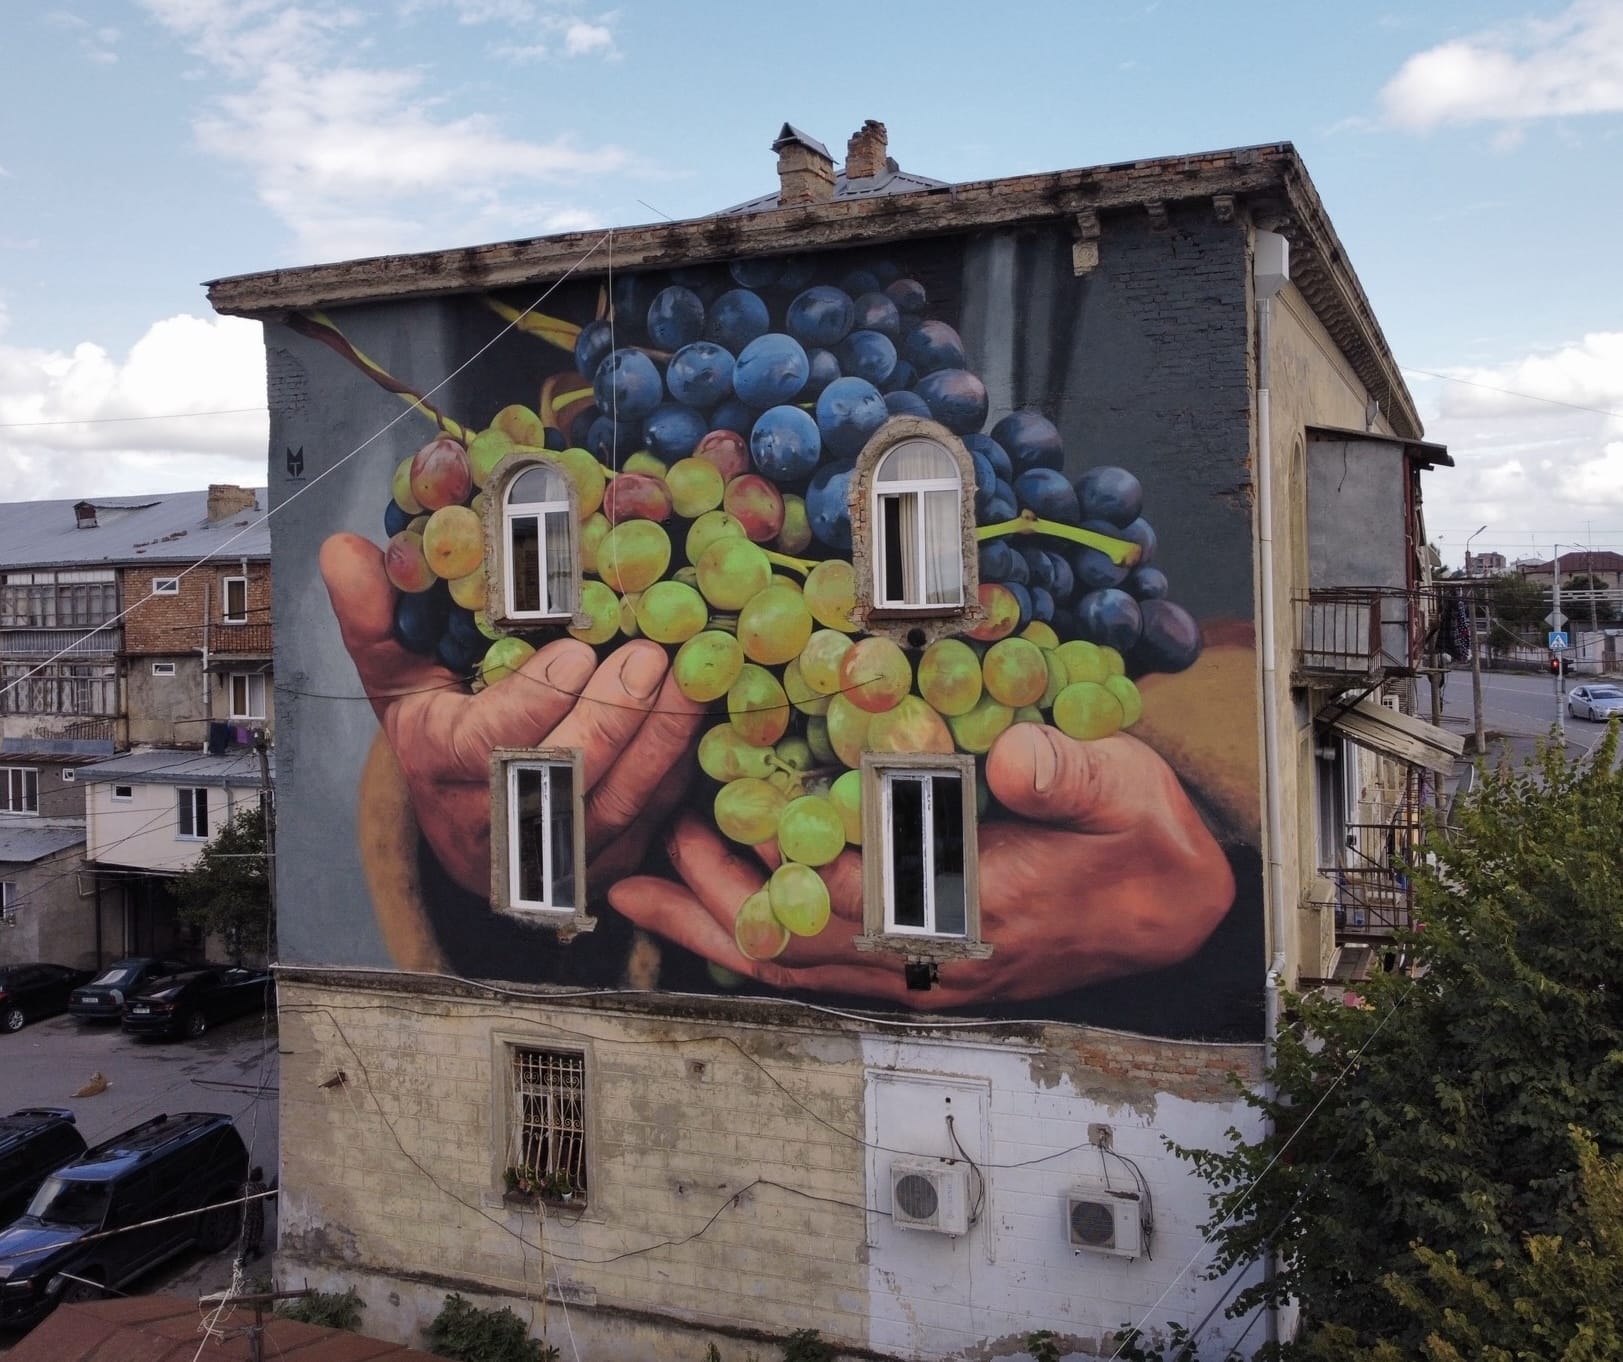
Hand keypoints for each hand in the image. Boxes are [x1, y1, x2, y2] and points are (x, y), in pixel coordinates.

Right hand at [320, 533, 703, 897]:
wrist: (467, 823)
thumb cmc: (438, 731)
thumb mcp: (397, 677)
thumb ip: (373, 617)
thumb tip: (342, 549)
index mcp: (439, 770)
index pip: (487, 748)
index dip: (534, 703)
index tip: (576, 652)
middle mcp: (494, 824)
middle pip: (563, 777)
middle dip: (612, 716)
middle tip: (650, 656)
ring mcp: (553, 853)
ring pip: (617, 803)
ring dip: (660, 739)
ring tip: (686, 676)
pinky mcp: (603, 864)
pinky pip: (651, 822)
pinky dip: (678, 769)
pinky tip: (699, 717)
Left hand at [609, 723, 1234, 1006]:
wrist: (1170, 909)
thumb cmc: (1143, 841)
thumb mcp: (1126, 790)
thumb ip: (1070, 773)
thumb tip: (1012, 758)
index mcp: (976, 909)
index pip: (851, 899)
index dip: (776, 865)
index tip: (713, 821)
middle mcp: (936, 956)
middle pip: (801, 946)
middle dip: (716, 903)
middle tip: (646, 851)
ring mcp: (923, 969)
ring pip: (801, 967)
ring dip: (718, 932)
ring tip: (644, 895)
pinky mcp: (919, 962)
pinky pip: (820, 965)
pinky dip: (760, 940)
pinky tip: (719, 911)